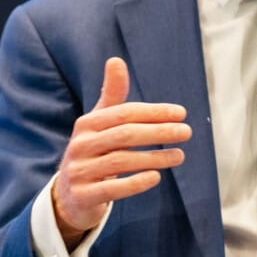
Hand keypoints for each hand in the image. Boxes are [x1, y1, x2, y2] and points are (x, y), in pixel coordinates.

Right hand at [51, 57, 189, 245]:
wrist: (69, 196)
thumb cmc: (93, 151)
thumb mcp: (99, 123)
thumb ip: (111, 95)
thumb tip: (116, 60)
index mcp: (86, 124)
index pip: (124, 113)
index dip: (153, 112)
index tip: (181, 113)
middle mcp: (80, 145)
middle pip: (125, 134)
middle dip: (158, 132)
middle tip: (186, 132)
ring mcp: (80, 171)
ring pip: (121, 161)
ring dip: (155, 158)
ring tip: (179, 155)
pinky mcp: (84, 196)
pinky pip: (113, 189)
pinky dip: (136, 183)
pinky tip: (156, 177)